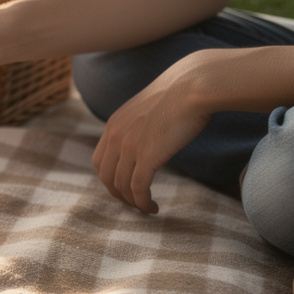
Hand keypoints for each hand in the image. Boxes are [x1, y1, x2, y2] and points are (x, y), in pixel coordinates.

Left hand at [91, 61, 212, 214]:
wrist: (193, 85)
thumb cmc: (179, 94)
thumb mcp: (148, 108)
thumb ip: (140, 124)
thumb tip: (149, 135)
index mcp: (113, 124)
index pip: (99, 161)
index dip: (109, 179)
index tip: (124, 187)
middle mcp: (115, 136)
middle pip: (106, 177)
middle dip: (118, 194)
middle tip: (133, 202)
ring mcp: (129, 146)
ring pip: (121, 186)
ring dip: (132, 202)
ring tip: (146, 208)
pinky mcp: (147, 156)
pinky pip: (138, 188)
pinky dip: (142, 203)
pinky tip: (153, 208)